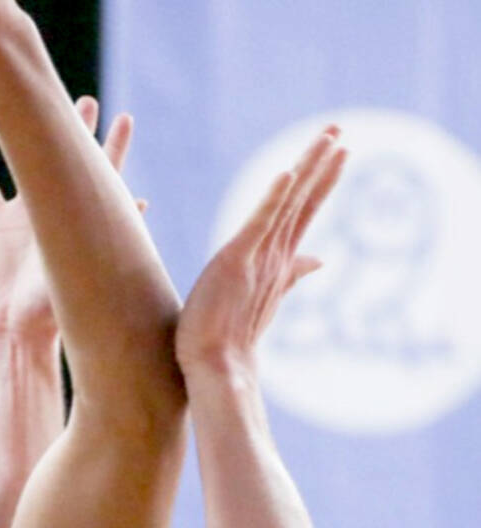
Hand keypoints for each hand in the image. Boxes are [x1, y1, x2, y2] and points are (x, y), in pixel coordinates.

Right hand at [0, 96, 140, 342]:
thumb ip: (105, 235)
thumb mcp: (82, 268)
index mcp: (76, 222)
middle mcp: (51, 213)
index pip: (101, 175)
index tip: (126, 119)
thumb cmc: (49, 310)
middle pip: (65, 161)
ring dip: (27, 139)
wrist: (13, 332)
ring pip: (24, 167)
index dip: (114, 146)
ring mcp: (20, 219)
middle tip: (87, 102)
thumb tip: (140, 204)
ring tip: (30, 110)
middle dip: (77, 131)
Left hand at [176, 126, 345, 376]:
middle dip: (321, 165)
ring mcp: (260, 258)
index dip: (321, 181)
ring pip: (288, 204)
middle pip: (303, 201)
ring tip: (328, 140)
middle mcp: (275, 256)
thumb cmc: (231, 336)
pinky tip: (286, 175)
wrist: (216, 366)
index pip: (303, 212)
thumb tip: (318, 259)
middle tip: (340, 131)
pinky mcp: (237, 261)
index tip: (340, 151)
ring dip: (307, 170)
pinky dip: (272, 200)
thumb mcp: (265, 296)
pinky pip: (258, 225)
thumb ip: (292, 272)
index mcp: (278, 261)